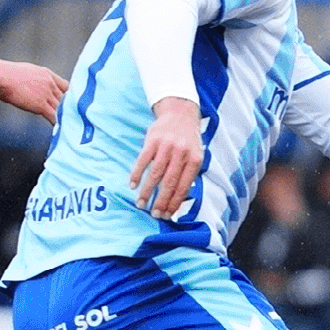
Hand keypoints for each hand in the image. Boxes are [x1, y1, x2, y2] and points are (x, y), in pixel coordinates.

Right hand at [0, 61, 68, 124]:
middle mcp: (50, 83)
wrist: (1, 77)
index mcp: (47, 74)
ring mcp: (47, 94)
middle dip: (69, 107)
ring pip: (62, 107)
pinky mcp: (41, 105)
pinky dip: (57, 123)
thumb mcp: (27, 71)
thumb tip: (31, 86)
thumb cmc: (6, 74)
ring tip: (68, 125)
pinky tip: (59, 128)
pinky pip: (54, 116)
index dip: (69, 95)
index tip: (69, 102)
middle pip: (67, 98)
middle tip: (72, 116)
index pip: (66, 85)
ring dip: (65, 116)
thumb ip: (35, 79)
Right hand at [131, 98, 204, 218]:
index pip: (184, 186)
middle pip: (169, 182)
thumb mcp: (196, 156)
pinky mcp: (152, 140)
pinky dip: (137, 174)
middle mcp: (181, 153)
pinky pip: (143, 160)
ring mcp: (166, 146)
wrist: (180, 114)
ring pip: (155, 174)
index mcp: (195, 160)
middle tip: (154, 214)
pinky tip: (133, 185)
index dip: (175, 202)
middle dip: (161, 201)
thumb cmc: (188, 141)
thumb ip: (189, 175)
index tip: (168, 215)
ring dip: (147, 191)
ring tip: (141, 203)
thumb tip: (179, 200)